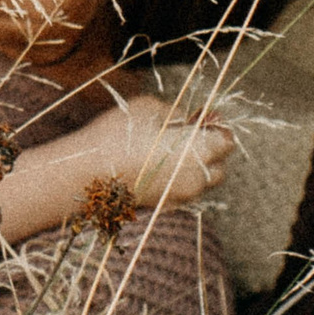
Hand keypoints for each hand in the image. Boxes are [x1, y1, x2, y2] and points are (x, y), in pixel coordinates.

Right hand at [0, 95, 233, 243]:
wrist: (85, 175)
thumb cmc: (117, 135)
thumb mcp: (147, 108)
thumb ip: (175, 112)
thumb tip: (185, 121)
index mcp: (200, 151)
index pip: (227, 141)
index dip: (217, 127)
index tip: (204, 119)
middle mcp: (197, 178)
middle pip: (218, 166)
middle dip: (209, 150)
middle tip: (186, 134)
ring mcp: (181, 196)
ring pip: (200, 181)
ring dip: (192, 166)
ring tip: (166, 150)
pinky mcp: (164, 206)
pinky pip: (180, 191)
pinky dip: (174, 179)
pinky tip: (151, 165)